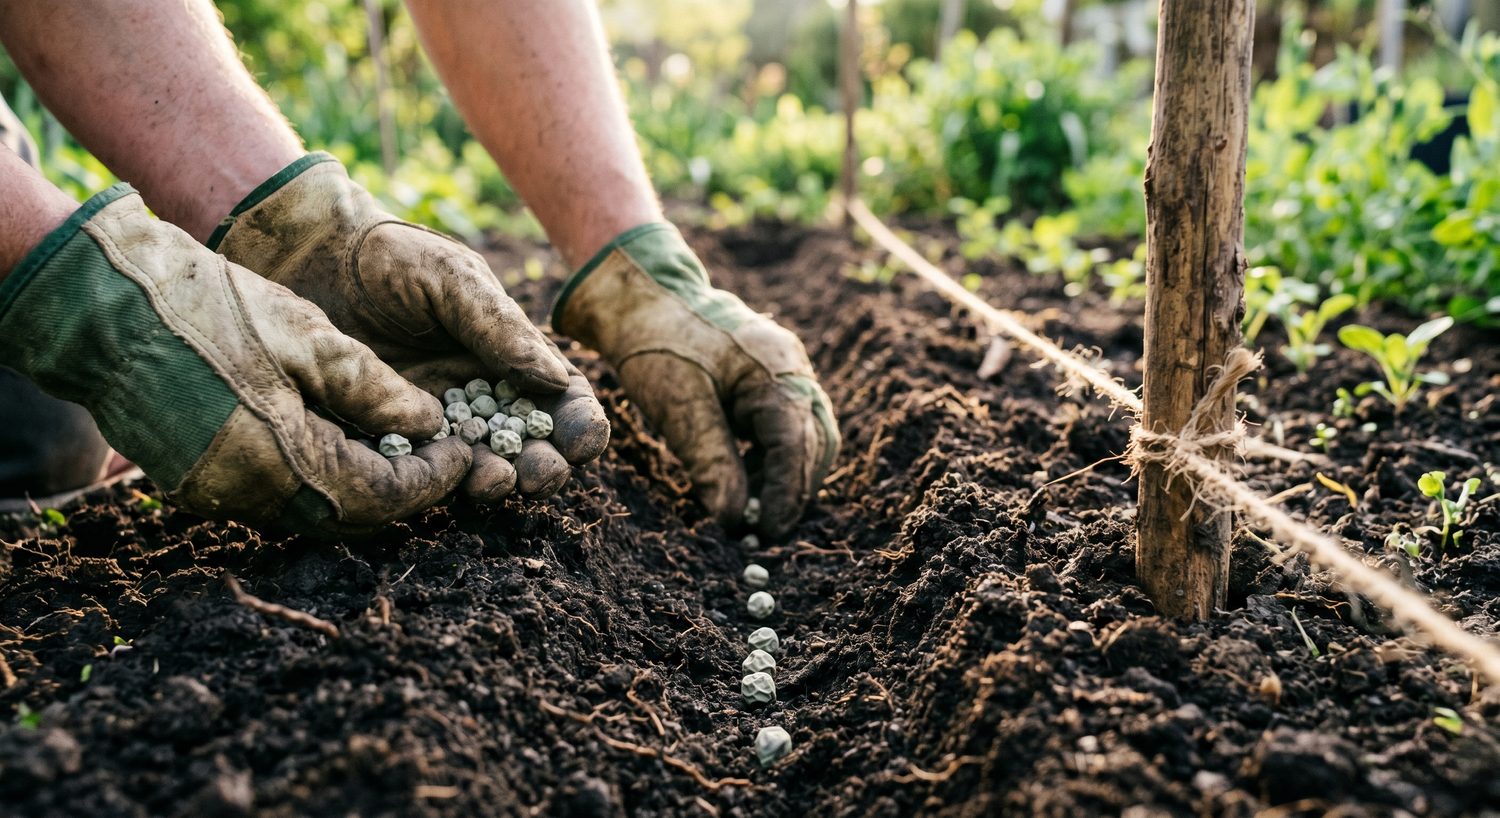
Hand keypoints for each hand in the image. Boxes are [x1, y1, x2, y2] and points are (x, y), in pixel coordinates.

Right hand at [0, 187, 470, 532]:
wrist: (102, 310)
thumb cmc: (209, 311)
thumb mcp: (308, 337)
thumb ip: (373, 388)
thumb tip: (431, 423)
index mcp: (281, 462)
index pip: (381, 497)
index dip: (431, 479)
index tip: (463, 451)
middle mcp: (249, 495)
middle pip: (350, 515)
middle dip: (404, 490)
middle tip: (442, 455)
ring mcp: (217, 494)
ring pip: (315, 509)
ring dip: (365, 486)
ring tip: (403, 446)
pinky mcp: (199, 482)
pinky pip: (279, 496)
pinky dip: (322, 477)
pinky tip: (345, 440)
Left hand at [211, 155, 608, 500]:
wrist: (309, 259)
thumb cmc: (390, 257)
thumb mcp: (452, 280)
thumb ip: (501, 328)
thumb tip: (556, 381)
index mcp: (510, 356)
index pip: (561, 401)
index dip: (581, 426)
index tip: (581, 442)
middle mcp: (481, 396)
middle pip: (530, 446)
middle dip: (545, 467)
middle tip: (538, 473)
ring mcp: (436, 422)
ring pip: (482, 468)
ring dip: (499, 482)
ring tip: (492, 481)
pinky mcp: (390, 440)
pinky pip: (422, 472)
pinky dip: (438, 484)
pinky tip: (440, 480)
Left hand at [554, 224, 839, 537]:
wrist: (645, 295)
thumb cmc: (657, 344)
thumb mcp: (678, 406)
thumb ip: (711, 462)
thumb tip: (733, 520)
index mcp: (775, 370)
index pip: (796, 446)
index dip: (785, 496)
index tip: (767, 535)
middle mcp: (793, 368)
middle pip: (814, 444)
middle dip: (793, 492)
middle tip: (764, 534)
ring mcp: (788, 368)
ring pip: (808, 436)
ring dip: (787, 477)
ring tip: (755, 513)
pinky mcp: (774, 375)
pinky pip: (789, 423)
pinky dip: (776, 457)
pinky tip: (749, 479)